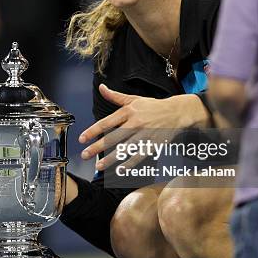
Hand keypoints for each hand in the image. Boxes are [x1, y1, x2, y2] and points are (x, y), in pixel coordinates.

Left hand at [79, 84, 209, 170]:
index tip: (82, 139)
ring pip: (125, 149)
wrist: (176, 112)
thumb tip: (101, 88)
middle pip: (113, 138)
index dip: (93, 131)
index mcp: (129, 111)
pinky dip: (130, 164)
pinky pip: (139, 156)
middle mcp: (135, 123)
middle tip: (85, 155)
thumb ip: (115, 96)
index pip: (107, 122)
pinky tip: (120, 170)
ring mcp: (145, 135)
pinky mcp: (153, 144)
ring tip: (99, 166)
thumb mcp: (134, 99)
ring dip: (111, 159)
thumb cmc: (153, 106)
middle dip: (97, 148)